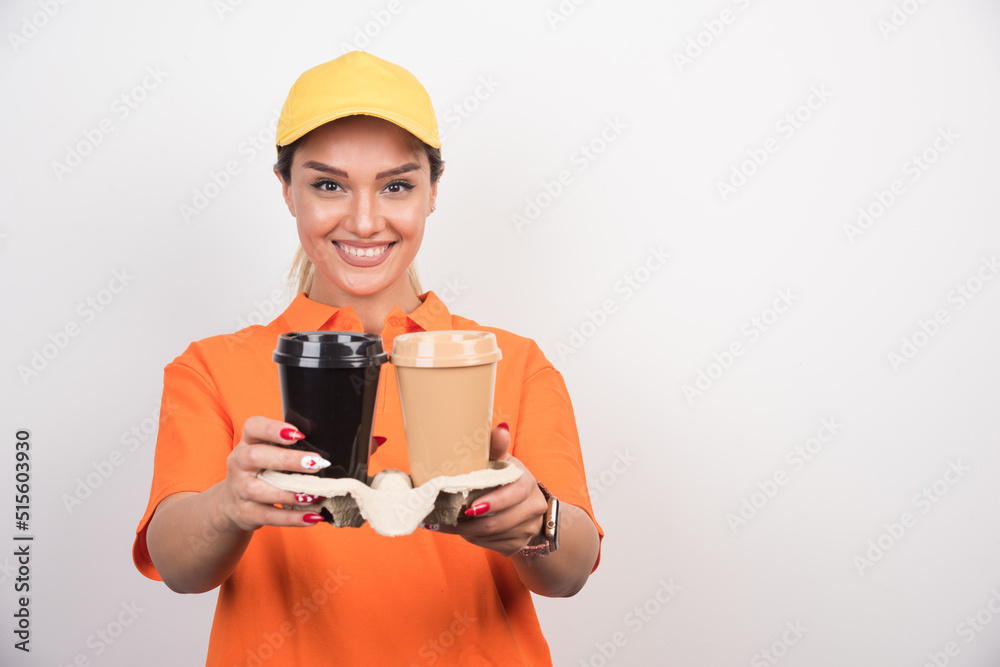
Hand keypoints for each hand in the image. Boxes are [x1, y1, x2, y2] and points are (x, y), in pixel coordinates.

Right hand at [217, 416, 331, 530]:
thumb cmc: (259, 470)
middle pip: (256, 457)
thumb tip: (318, 438)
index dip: (273, 429)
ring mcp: (240, 490)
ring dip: (291, 493)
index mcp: (247, 443)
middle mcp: (239, 464)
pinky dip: (293, 518)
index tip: (297, 434)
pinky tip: (313, 517)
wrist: (230, 503)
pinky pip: (270, 516)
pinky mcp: (246, 513)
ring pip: (261, 491)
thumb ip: (287, 444)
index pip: (253, 427)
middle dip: (288, 460)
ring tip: (315, 495)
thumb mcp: (266, 452)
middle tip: (316, 463)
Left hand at [430, 424, 547, 556]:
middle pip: (499, 522)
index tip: (470, 508)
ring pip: (493, 536)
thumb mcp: (503, 460)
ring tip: (449, 523)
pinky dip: (474, 540)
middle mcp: (533, 507)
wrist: (526, 505)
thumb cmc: (507, 477)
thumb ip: (497, 447)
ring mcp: (527, 528)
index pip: (514, 494)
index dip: (493, 502)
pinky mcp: (519, 544)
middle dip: (470, 523)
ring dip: (468, 532)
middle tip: (447, 518)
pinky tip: (463, 531)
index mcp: (527, 482)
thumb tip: (500, 429)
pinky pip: (493, 546)